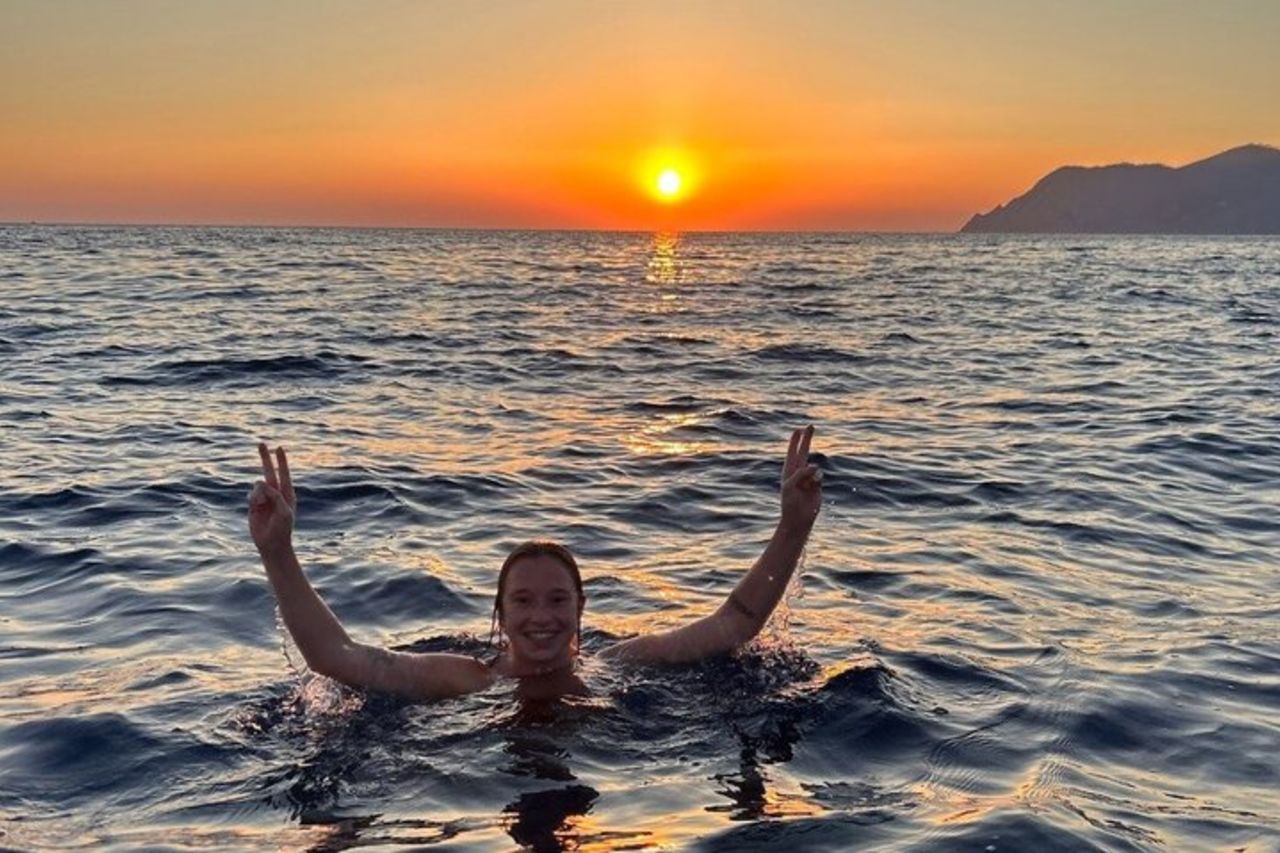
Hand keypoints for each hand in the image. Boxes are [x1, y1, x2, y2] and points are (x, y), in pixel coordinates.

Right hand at [249, 442, 296, 557]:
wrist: (272, 543)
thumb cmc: (283, 528)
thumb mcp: (284, 511)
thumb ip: (274, 495)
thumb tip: (260, 482)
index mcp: (287, 493)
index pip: (283, 473)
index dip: (281, 460)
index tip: (279, 448)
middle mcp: (275, 493)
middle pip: (268, 471)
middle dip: (265, 457)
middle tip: (260, 443)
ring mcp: (264, 498)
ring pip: (257, 486)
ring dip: (259, 495)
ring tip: (263, 508)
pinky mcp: (253, 504)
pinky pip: (251, 495)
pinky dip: (253, 501)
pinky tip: (256, 510)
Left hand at [780, 425, 821, 530]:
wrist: (799, 518)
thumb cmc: (790, 502)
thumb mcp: (791, 485)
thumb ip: (802, 473)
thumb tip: (816, 466)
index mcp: (789, 470)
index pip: (793, 451)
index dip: (795, 440)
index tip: (798, 429)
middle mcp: (799, 471)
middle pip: (804, 451)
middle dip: (807, 438)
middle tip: (811, 425)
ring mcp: (809, 477)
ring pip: (814, 466)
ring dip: (811, 475)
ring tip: (805, 488)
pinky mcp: (817, 485)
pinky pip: (820, 477)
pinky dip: (817, 482)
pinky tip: (812, 490)